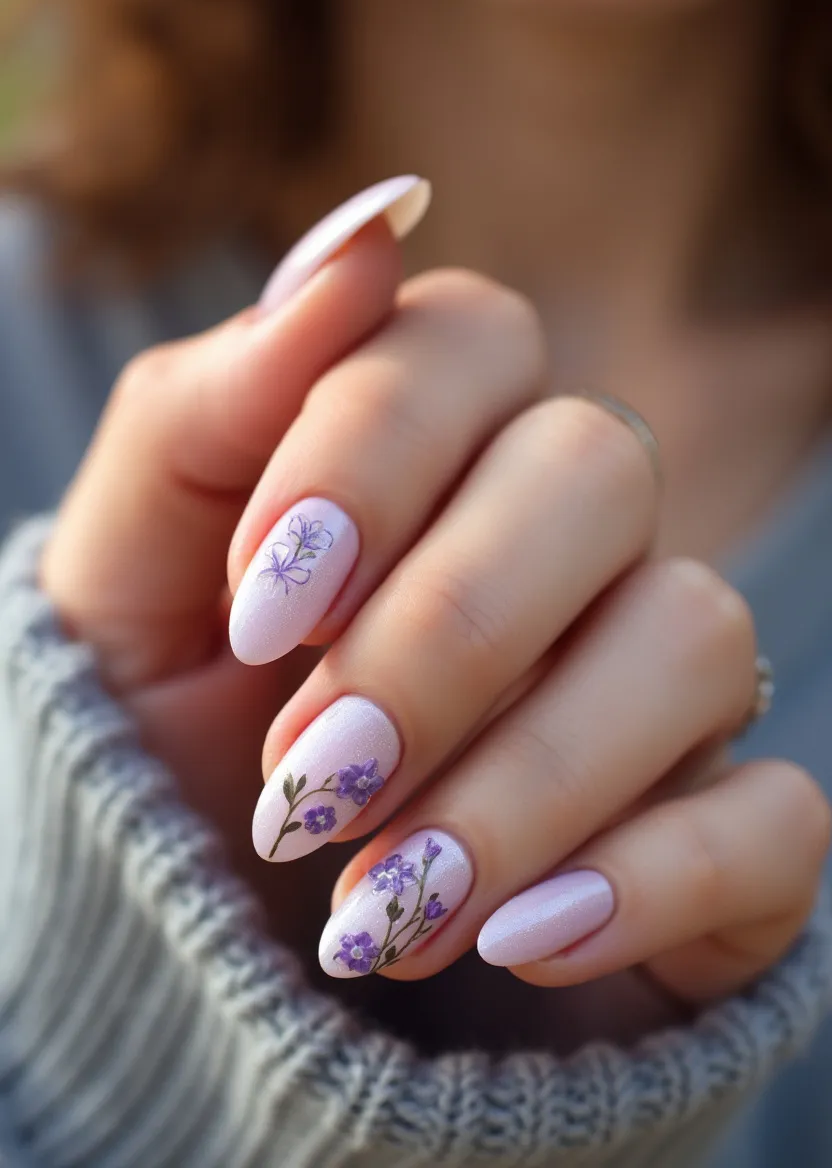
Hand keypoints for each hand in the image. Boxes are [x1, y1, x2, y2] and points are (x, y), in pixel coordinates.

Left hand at [43, 182, 829, 1005]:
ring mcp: (657, 681)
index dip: (369, 456)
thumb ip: (208, 401)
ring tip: (375, 904)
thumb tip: (367, 227)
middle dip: (444, 630)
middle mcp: (570, 537)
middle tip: (308, 776)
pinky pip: (774, 819)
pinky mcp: (718, 835)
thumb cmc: (169, 722)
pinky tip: (512, 946)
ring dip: (522, 781)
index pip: (471, 342)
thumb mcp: (128, 574)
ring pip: (693, 636)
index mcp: (437, 442)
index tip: (257, 613)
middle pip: (599, 466)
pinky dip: (647, 882)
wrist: (213, 920)